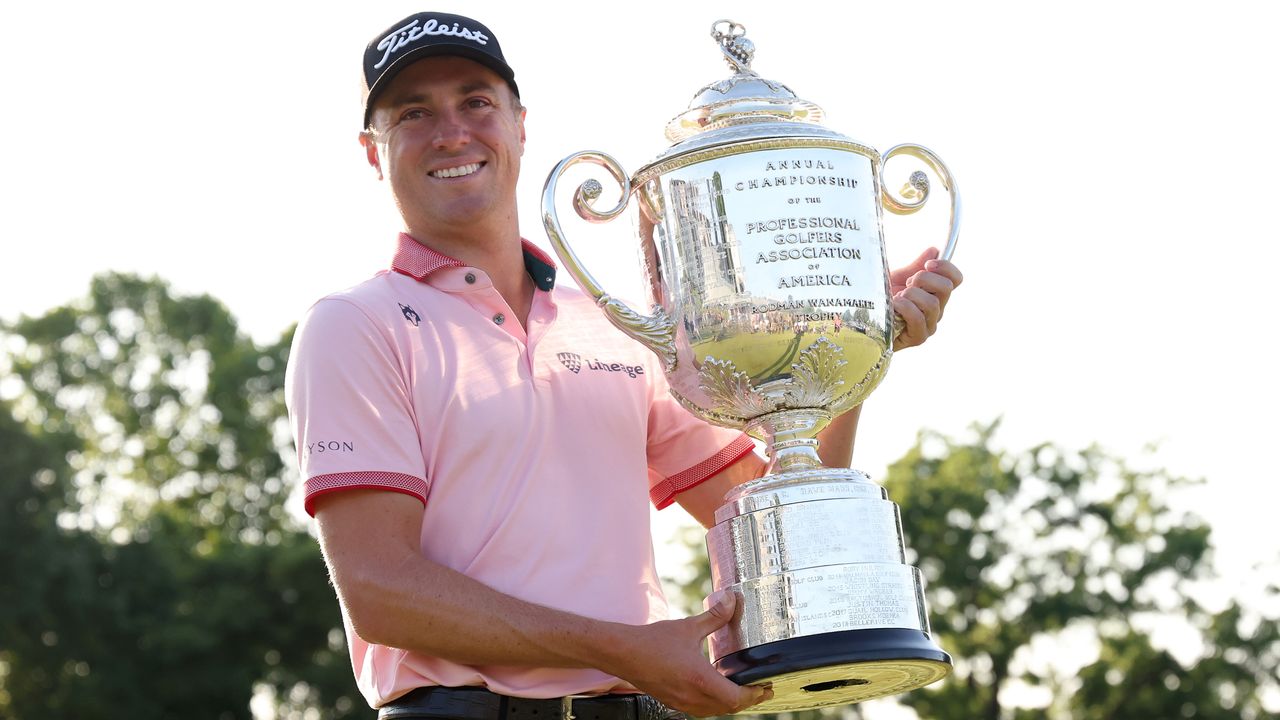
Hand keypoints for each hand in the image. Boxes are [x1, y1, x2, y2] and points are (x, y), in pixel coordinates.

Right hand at [604, 593, 771, 716]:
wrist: (622, 653)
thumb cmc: (652, 641)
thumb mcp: (688, 627)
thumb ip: (714, 616)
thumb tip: (732, 600)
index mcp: (699, 679)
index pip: (735, 698)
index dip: (754, 695)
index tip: (765, 686)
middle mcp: (692, 696)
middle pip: (728, 709)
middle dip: (748, 701)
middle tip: (761, 690)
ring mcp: (681, 702)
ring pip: (714, 711)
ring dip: (731, 704)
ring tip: (742, 692)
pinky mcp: (673, 702)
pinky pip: (701, 710)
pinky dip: (714, 704)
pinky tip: (716, 692)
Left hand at [889, 247, 963, 349]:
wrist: (863, 319)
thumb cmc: (881, 299)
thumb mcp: (897, 278)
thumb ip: (915, 266)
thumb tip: (934, 250)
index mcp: (935, 293)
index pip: (955, 279)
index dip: (946, 267)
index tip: (927, 264)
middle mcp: (937, 309)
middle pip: (946, 287)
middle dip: (924, 279)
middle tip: (907, 283)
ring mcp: (929, 325)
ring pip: (932, 303)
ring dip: (911, 295)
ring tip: (897, 296)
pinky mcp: (918, 337)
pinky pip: (918, 319)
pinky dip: (905, 308)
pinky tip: (894, 305)